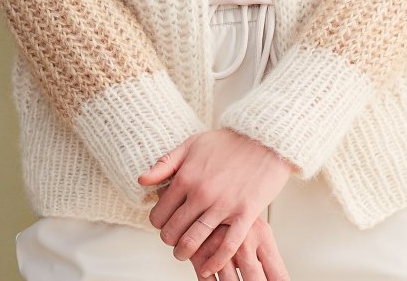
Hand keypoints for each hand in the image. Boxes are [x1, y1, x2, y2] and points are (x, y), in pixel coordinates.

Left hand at [137, 128, 296, 277]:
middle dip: (170, 240)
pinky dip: (214, 261)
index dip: (159, 222)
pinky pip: (226, 246)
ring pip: (193, 241)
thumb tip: (142, 181)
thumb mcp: (192, 144)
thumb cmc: (228, 142)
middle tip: (174, 239)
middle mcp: (201, 192)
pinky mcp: (245, 214)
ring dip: (184, 253)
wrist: (264, 139)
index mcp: (185, 176)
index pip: (159, 214)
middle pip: (173, 231)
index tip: (165, 222)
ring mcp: (223, 205)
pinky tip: (207, 267)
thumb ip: (165, 163)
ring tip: (185, 253)